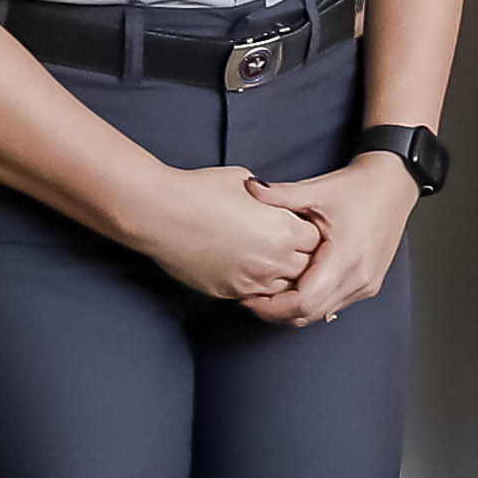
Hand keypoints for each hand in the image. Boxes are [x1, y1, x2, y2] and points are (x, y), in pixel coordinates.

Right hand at [129, 161, 324, 305]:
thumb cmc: (201, 190)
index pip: (315, 241)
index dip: (305, 232)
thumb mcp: (246, 182)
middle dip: (297, 256)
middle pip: (304, 268)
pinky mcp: (229, 292)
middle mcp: (274, 261)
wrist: (161, 213)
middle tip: (282, 244)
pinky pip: (253, 295)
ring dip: (278, 275)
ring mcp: (251, 281)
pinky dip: (254, 285)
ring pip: (281, 288)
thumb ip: (270, 200)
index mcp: (286, 231)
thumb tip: (272, 203)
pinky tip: (243, 267)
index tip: (294, 226)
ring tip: (264, 258)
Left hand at [238, 151, 416, 323]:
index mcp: (345, 257)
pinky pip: (333, 304)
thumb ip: (280, 194)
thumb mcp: (317, 189)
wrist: (393, 186)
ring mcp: (365, 285)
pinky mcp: (367, 285)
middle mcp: (359, 278)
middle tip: (251, 299)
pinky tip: (295, 286)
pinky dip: (311, 301)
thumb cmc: (360, 188)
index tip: (250, 299)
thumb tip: (249, 187)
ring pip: (321, 313)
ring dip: (294, 309)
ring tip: (269, 293)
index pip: (304, 302)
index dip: (273, 307)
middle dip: (277, 312)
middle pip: (310, 314)